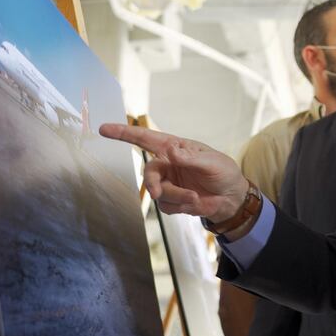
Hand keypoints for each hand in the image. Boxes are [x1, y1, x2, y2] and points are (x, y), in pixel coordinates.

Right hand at [99, 123, 247, 221]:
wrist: (232, 198)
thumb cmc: (224, 172)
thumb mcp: (212, 163)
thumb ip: (190, 158)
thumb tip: (170, 150)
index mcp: (175, 148)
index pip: (145, 139)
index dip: (124, 133)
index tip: (104, 129)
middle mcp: (168, 165)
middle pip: (149, 173)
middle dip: (152, 184)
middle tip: (158, 193)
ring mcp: (168, 183)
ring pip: (159, 193)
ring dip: (177, 197)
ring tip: (196, 197)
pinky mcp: (171, 201)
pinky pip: (166, 207)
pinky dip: (181, 206)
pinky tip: (196, 202)